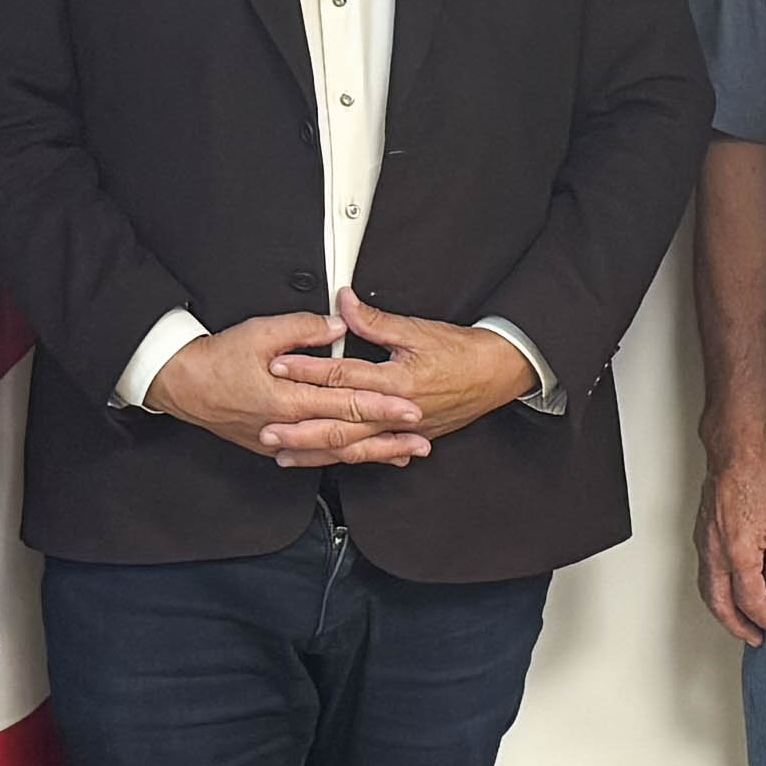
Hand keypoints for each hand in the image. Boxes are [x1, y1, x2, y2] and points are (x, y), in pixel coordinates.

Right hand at [149, 313, 416, 465]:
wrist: (182, 385)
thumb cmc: (217, 359)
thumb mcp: (260, 331)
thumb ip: (304, 328)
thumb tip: (339, 324)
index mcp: (287, 398)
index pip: (346, 402)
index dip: (381, 406)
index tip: (410, 407)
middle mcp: (287, 426)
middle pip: (348, 435)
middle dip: (388, 439)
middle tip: (422, 439)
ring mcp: (280, 441)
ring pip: (335, 453)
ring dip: (372, 454)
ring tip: (404, 454)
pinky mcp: (273, 446)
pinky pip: (316, 457)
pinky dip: (343, 457)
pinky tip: (363, 457)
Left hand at [268, 294, 535, 459]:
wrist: (497, 373)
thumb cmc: (461, 351)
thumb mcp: (416, 329)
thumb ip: (374, 320)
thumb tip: (343, 304)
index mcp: (397, 381)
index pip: (341, 376)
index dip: (307, 370)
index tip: (278, 367)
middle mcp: (397, 412)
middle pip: (340, 424)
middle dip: (300, 429)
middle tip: (268, 430)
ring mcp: (402, 430)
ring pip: (352, 447)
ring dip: (316, 452)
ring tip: (284, 454)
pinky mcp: (410, 438)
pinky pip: (372, 454)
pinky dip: (346, 459)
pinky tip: (325, 461)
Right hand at [701, 438, 765, 640]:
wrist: (737, 451)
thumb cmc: (762, 476)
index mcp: (739, 551)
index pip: (749, 599)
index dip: (763, 616)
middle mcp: (716, 552)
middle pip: (720, 604)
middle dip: (737, 626)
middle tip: (754, 638)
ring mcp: (705, 544)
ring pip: (707, 591)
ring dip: (723, 612)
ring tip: (740, 623)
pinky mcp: (702, 536)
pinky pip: (704, 575)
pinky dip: (715, 593)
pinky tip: (728, 592)